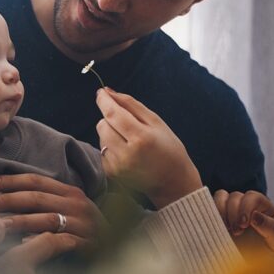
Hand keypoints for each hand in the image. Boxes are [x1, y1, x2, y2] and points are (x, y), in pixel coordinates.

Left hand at [0, 173, 104, 240]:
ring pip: (46, 219)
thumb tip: (11, 196)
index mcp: (69, 191)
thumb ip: (46, 201)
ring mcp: (82, 223)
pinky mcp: (85, 243)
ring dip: (20, 221)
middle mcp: (76, 203)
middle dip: (10, 200)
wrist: (116, 246)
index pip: (36, 181)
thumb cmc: (83, 227)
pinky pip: (59, 241)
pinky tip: (22, 244)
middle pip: (37, 198)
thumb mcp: (68, 207)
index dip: (12, 181)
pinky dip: (40, 241)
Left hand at [95, 88, 202, 206]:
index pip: (113, 114)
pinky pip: (102, 151)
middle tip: (127, 123)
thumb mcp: (156, 122)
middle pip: (102, 125)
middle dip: (110, 118)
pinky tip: (127, 153)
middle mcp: (127, 154)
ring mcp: (118, 166)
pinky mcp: (112, 174)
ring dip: (111, 133)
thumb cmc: (168, 148)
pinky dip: (111, 148)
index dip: (103, 100)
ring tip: (130, 140)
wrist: (173, 182)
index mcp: (141, 138)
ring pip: (101, 137)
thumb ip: (131, 104)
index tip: (101, 92)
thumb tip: (107, 91)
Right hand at [212, 190, 273, 270]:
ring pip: (220, 198)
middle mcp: (246, 207)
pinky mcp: (218, 222)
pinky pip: (209, 210)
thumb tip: (256, 216)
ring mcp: (231, 213)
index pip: (253, 197)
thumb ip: (271, 229)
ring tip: (226, 231)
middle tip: (236, 232)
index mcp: (264, 209)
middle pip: (235, 196)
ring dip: (221, 211)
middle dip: (233, 211)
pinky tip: (216, 232)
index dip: (246, 207)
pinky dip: (210, 216)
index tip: (245, 224)